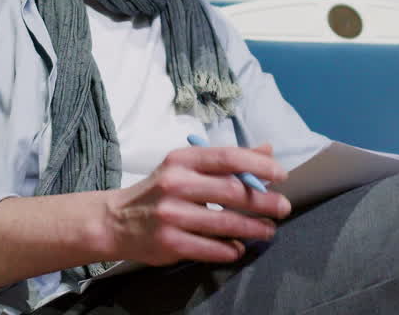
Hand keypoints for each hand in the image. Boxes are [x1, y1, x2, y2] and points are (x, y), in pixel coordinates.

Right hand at [101, 143, 291, 265]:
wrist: (115, 221)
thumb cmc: (159, 190)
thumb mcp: (186, 167)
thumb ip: (226, 160)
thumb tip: (267, 149)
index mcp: (182, 160)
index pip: (227, 157)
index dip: (258, 164)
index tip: (281, 174)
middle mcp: (175, 184)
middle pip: (230, 191)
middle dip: (263, 201)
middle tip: (283, 207)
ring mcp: (171, 215)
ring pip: (224, 223)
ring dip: (253, 228)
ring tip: (269, 230)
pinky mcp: (168, 243)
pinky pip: (209, 248)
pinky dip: (230, 249)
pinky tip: (239, 248)